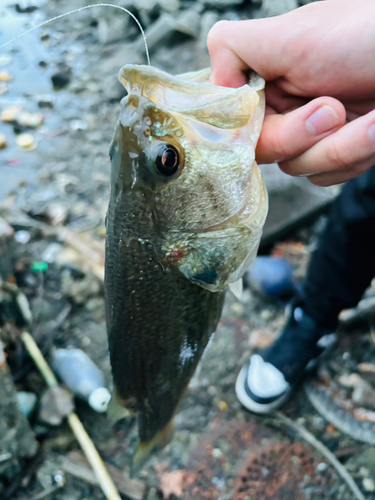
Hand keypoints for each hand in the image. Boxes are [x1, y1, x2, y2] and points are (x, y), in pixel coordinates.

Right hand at [207, 0, 374, 185]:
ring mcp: (314, 136)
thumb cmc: (367, 34)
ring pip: (301, 169)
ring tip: (369, 117)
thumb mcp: (290, 34)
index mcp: (266, 82)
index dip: (254, 130)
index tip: (276, 117)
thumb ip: (234, 49)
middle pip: (266, 154)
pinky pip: (330, 177)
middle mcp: (285, 110)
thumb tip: (209, 85)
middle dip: (301, 136)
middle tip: (332, 108)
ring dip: (339, 147)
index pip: (234, 126)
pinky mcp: (342, 154)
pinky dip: (356, 155)